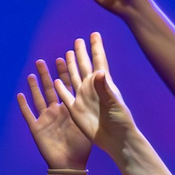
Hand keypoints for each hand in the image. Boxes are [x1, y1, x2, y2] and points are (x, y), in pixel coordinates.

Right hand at [16, 54, 94, 170]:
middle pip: (51, 89)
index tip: (64, 57)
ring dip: (34, 87)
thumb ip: (97, 97)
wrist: (72, 166)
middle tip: (42, 60)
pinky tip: (20, 95)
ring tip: (31, 74)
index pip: (68, 85)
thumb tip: (100, 73)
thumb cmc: (83, 146)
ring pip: (39, 99)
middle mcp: (58, 111)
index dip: (65, 72)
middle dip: (47, 75)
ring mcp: (47, 119)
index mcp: (71, 108)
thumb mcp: (91, 121)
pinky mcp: (38, 129)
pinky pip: (29, 115)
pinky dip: (24, 106)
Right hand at [52, 32, 136, 153]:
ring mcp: (82, 99)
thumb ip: (104, 88)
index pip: (98, 61)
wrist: (115, 140)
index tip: (94, 34)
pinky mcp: (75, 111)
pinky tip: (54, 80)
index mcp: (103, 84)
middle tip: (78, 40)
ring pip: (73, 78)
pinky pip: (64, 97)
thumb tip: (99, 71)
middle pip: (84, 67)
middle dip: (81, 53)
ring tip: (66, 55)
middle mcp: (91, 89)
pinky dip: (59, 88)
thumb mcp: (113, 104)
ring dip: (69, 67)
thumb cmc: (120, 121)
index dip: (96, 48)